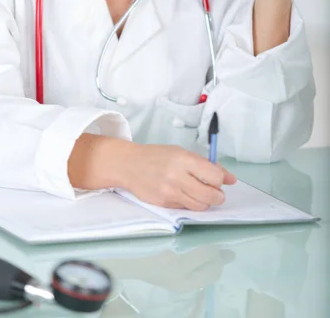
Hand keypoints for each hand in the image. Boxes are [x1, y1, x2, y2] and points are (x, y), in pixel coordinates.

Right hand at [122, 143, 236, 210]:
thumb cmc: (157, 156)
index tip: (218, 178)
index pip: (214, 176)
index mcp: (183, 159)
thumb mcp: (182, 153)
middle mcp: (177, 177)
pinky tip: (185, 194)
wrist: (129, 165)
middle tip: (216, 192)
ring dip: (206, 202)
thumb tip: (231, 179)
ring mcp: (170, 193)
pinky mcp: (164, 204)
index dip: (221, 179)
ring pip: (200, 206)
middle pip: (210, 195)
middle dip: (218, 196)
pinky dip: (191, 204)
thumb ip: (206, 165)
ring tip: (201, 193)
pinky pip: (186, 208)